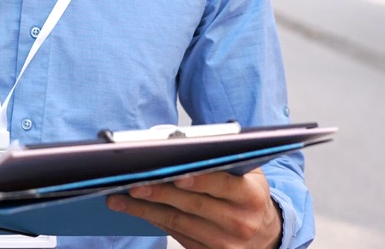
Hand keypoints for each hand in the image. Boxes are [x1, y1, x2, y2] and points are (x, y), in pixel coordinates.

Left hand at [105, 169, 280, 248]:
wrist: (264, 233)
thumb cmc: (247, 194)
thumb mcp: (246, 171)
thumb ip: (222, 156)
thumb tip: (179, 144)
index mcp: (251, 194)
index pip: (223, 184)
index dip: (199, 180)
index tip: (176, 173)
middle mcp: (241, 221)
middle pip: (193, 205)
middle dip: (160, 192)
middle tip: (133, 183)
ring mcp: (225, 242)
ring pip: (178, 222)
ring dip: (145, 209)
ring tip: (119, 197)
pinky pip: (175, 235)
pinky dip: (152, 220)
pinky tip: (134, 210)